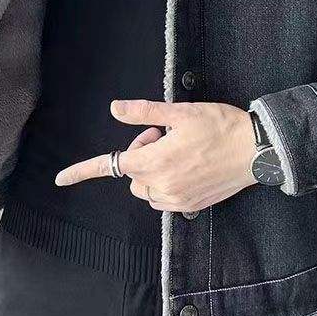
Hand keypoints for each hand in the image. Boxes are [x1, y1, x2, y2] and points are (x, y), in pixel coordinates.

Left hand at [55, 100, 257, 211]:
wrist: (257, 151)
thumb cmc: (221, 127)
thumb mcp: (181, 112)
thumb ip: (144, 113)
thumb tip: (115, 109)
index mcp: (154, 162)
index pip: (112, 165)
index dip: (82, 171)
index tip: (60, 179)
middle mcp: (162, 186)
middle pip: (132, 173)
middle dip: (142, 153)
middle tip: (165, 134)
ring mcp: (177, 200)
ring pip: (147, 187)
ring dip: (154, 169)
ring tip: (180, 149)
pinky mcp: (191, 206)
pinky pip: (165, 198)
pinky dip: (167, 182)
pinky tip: (189, 165)